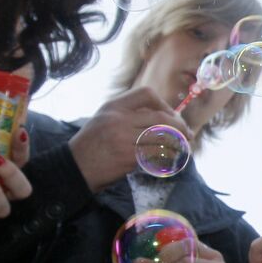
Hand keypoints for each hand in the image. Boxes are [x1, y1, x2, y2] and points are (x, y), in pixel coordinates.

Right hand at [68, 87, 190, 191]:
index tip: (171, 117)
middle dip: (179, 126)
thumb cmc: (91, 146)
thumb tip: (162, 117)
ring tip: (184, 148)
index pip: (147, 94)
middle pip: (161, 117)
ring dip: (178, 143)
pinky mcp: (128, 157)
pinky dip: (169, 156)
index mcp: (113, 106)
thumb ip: (128, 114)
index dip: (164, 105)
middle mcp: (119, 119)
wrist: (74, 169)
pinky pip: (157, 153)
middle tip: (187, 134)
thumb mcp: (104, 119)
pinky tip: (172, 159)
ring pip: (162, 136)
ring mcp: (124, 138)